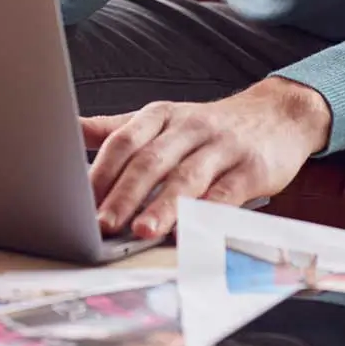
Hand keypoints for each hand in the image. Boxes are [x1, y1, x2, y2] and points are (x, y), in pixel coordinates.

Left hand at [80, 78, 332, 239]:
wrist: (278, 114)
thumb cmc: (210, 126)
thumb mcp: (162, 120)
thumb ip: (116, 130)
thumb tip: (66, 130)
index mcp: (160, 116)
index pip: (123, 141)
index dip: (100, 171)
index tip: (76, 201)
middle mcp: (188, 128)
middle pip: (150, 160)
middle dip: (124, 194)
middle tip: (103, 224)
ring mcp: (221, 147)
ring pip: (187, 177)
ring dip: (162, 206)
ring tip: (142, 231)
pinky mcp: (252, 168)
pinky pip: (226, 193)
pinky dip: (207, 213)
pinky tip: (191, 231)